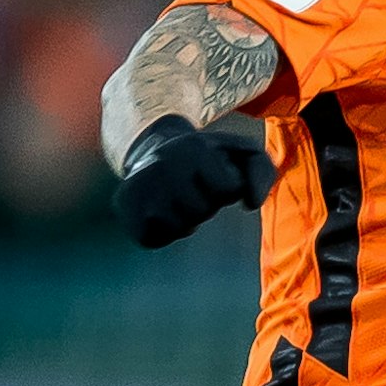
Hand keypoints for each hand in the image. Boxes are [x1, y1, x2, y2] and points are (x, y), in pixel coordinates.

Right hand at [114, 118, 275, 248]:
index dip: (227, 187)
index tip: (216, 173)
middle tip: (192, 186)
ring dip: (184, 218)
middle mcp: (163, 163)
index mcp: (194, 148)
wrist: (154, 150)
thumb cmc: (208, 159)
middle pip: (202, 210)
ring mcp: (139, 185)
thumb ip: (262, 172)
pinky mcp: (124, 206)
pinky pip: (154, 238)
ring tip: (176, 197)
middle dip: (204, 203)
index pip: (229, 189)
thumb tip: (251, 204)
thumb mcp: (241, 154)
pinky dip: (162, 231)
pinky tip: (158, 209)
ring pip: (179, 226)